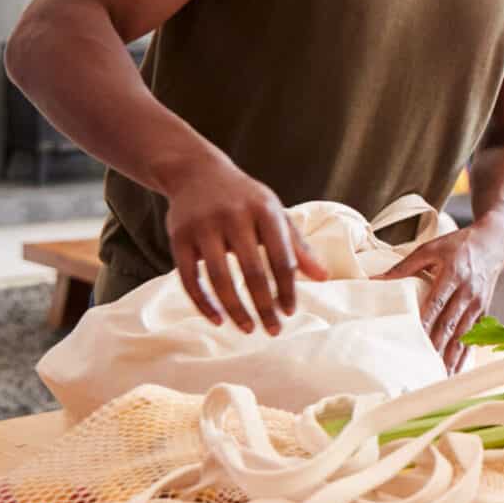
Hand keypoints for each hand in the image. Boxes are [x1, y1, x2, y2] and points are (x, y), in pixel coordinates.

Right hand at [162, 154, 328, 335]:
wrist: (196, 172)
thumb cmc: (245, 199)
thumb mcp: (275, 214)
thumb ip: (298, 246)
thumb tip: (324, 278)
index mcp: (265, 211)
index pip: (282, 258)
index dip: (287, 288)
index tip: (290, 313)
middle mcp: (234, 216)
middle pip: (252, 271)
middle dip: (264, 305)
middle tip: (272, 330)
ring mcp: (203, 226)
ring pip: (219, 278)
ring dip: (235, 309)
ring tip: (248, 328)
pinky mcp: (179, 237)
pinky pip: (189, 277)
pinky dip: (203, 302)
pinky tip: (218, 319)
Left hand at [378, 225, 503, 370]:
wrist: (493, 242)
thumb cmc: (459, 245)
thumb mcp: (431, 248)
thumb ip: (404, 266)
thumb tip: (376, 279)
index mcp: (453, 274)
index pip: (436, 303)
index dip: (426, 322)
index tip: (414, 339)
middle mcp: (468, 291)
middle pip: (450, 324)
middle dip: (438, 347)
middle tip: (425, 366)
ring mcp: (478, 303)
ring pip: (464, 334)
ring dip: (453, 356)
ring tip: (442, 376)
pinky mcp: (484, 309)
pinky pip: (475, 335)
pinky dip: (466, 352)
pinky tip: (457, 367)